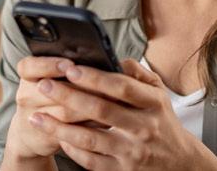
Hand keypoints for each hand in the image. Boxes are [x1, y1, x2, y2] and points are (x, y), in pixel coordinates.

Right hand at [4, 56, 100, 164]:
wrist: (31, 133)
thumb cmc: (47, 97)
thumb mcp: (47, 79)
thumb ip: (66, 69)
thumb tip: (98, 61)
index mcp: (27, 76)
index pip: (29, 66)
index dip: (49, 65)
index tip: (69, 64)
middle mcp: (26, 96)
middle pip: (53, 90)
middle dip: (81, 86)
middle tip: (104, 81)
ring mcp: (34, 118)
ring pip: (65, 112)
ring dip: (91, 106)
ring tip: (113, 99)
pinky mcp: (47, 137)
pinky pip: (72, 131)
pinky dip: (91, 124)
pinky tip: (108, 119)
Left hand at [30, 59, 216, 170]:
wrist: (179, 163)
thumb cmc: (162, 122)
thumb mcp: (159, 94)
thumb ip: (137, 74)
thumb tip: (112, 57)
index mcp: (153, 104)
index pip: (121, 87)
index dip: (94, 77)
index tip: (71, 68)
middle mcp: (143, 128)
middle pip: (101, 111)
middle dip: (69, 97)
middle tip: (44, 85)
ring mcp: (132, 152)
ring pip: (90, 139)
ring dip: (59, 127)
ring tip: (37, 115)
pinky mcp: (121, 170)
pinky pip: (90, 160)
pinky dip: (71, 148)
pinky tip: (56, 137)